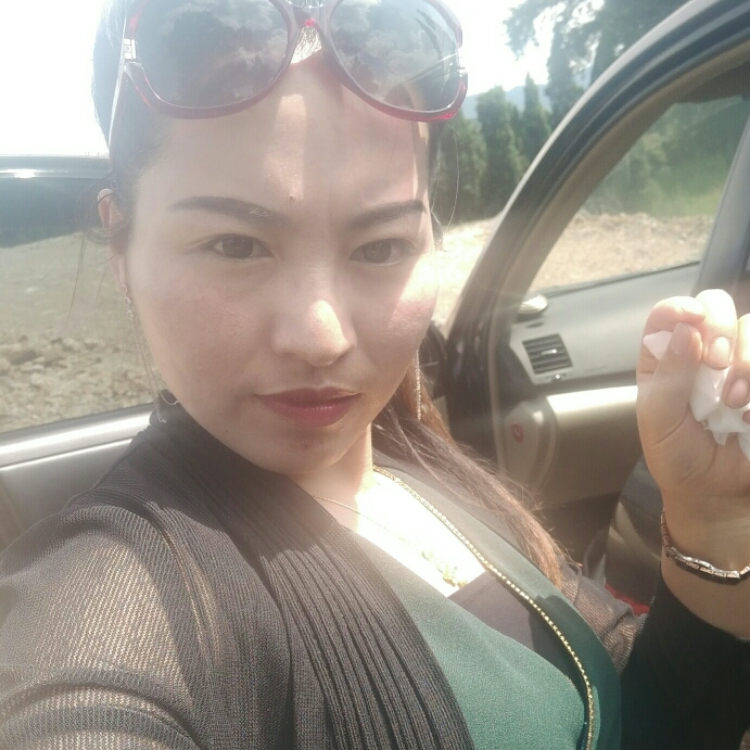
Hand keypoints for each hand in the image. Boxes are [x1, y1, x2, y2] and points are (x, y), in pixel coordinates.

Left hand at [637, 289, 749, 634]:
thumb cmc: (677, 457)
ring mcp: (739, 368)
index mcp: (666, 358)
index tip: (691, 318)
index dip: (680, 307)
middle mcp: (702, 354)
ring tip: (734, 400)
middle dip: (720, 327)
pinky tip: (748, 410)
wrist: (715, 495)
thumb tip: (686, 330)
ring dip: (746, 359)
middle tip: (717, 362)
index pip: (670, 314)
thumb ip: (669, 374)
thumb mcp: (658, 420)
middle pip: (718, 307)